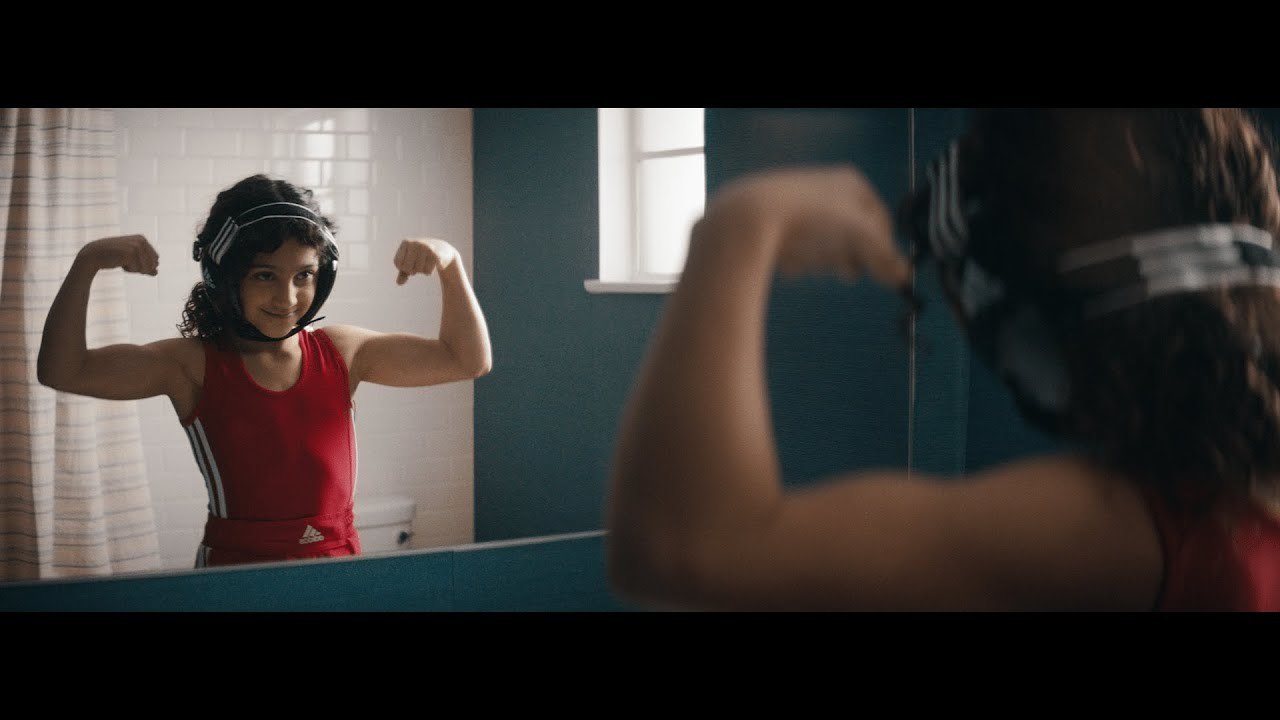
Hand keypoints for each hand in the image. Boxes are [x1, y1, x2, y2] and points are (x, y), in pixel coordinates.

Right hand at [78, 234, 158, 274]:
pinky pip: (137, 270)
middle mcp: (141, 240)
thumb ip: (145, 265)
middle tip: (125, 261)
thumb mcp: (131, 259)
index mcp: (142, 238)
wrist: (93, 254)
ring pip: (146, 268)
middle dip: (141, 268)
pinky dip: (129, 270)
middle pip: (153, 264)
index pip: (156, 259)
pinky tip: (119, 263)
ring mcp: (136, 246)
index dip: (145, 265)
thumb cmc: (112, 256)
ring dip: (134, 269)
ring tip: (121, 261)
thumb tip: (156, 273)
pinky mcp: (130, 254)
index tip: (130, 259)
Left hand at [393, 238, 458, 285]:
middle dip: (412, 270)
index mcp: (406, 242)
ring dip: (422, 271)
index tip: (410, 264)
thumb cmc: (422, 256)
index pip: (397, 262)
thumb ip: (403, 273)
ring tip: (427, 263)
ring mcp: (426, 248)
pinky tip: (433, 265)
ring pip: (418, 270)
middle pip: (407, 267)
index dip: (402, 268)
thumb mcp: (410, 263)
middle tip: (419, 265)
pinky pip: (428, 271)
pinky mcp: (436, 255)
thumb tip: (399, 283)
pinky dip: (429, 272)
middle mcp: (415, 243)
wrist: (443, 249)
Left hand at [701, 166, 908, 288]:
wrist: (750, 218)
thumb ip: (884, 257)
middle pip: (850, 230)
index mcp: (851, 182)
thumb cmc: (815, 219)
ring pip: (823, 240)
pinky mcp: (771, 222)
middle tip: (848, 274)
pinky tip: (791, 266)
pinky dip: (797, 258)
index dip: (883, 249)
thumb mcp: (859, 237)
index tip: (885, 275)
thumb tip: (903, 278)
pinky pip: (795, 246)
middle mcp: (825, 187)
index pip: (879, 219)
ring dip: (824, 259)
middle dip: (851, 255)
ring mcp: (797, 202)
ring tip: (817, 267)